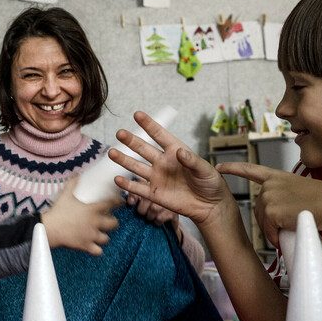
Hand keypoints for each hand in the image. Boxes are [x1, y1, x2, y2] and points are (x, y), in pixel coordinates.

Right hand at [41, 176, 119, 255]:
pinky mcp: (86, 246)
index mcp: (93, 209)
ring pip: (106, 238)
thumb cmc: (58, 211)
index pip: (111, 204)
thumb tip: (76, 174)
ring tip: (100, 234)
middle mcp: (95, 223)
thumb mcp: (65, 195)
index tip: (120, 202)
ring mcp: (91, 236)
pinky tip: (93, 247)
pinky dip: (96, 249)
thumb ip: (72, 184)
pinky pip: (98, 251)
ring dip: (104, 236)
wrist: (49, 228)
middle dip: (113, 222)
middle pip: (114, 224)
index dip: (118, 202)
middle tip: (109, 221)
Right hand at [108, 112, 231, 226]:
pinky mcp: (155, 194)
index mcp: (175, 151)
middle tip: (120, 133)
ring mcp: (157, 178)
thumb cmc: (210, 183)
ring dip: (124, 160)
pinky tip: (117, 179)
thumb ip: (192, 161)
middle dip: (131, 141)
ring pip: (136, 167)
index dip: (149, 125)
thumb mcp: (205, 170)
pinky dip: (127, 185)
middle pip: (143, 149)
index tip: (137, 115)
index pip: (160, 135)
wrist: (209, 205)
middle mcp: (163, 162)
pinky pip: (138, 189)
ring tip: (111, 152)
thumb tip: (179, 152)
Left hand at [218, 161, 321, 247]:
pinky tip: (288, 234)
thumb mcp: (301, 192)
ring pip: (263, 221)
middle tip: (287, 224)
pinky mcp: (271, 210)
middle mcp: (271, 184)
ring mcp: (270, 196)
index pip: (252, 170)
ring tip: (291, 228)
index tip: (220, 167)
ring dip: (273, 230)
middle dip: (268, 220)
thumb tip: (275, 213)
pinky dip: (276, 237)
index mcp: (279, 177)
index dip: (234, 168)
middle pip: (258, 208)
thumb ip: (284, 196)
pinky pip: (268, 230)